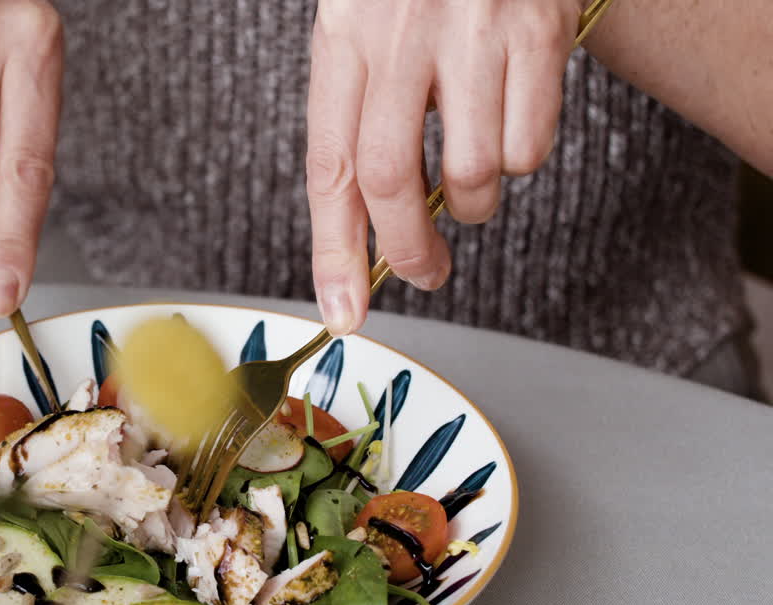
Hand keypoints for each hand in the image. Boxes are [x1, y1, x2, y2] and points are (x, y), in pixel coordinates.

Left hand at [306, 0, 580, 334]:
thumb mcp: (364, 29)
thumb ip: (360, 114)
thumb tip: (367, 226)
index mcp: (344, 40)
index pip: (328, 167)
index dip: (333, 251)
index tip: (342, 312)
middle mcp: (401, 37)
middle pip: (390, 182)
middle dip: (409, 251)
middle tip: (428, 273)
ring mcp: (473, 33)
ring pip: (473, 173)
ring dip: (474, 204)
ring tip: (469, 181)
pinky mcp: (539, 30)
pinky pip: (531, 143)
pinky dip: (522, 159)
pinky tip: (509, 125)